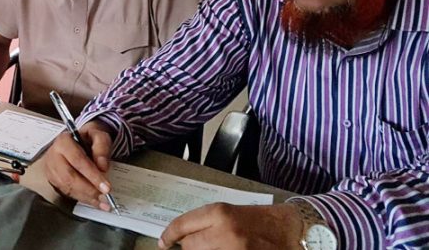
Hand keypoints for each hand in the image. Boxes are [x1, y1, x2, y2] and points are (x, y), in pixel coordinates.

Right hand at [45, 120, 114, 210]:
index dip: (92, 175)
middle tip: (104, 195)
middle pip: (69, 176)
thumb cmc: (87, 139)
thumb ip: (102, 147)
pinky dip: (83, 198)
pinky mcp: (53, 180)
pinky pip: (67, 192)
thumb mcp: (98, 136)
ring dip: (86, 196)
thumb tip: (102, 167)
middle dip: (89, 189)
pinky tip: (94, 200)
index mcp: (63, 141)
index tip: (106, 186)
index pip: (77, 160)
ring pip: (68, 187)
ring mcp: (52, 169)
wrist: (79, 141)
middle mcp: (54, 155)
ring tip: (102, 201)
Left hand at [158, 202, 303, 249]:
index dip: (169, 235)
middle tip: (193, 245)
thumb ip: (209, 223)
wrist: (295, 231)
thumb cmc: (264, 219)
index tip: (163, 242)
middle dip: (190, 247)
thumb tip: (186, 236)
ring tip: (215, 246)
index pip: (183, 225)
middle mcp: (224, 233)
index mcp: (220, 213)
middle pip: (190, 246)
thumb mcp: (233, 212)